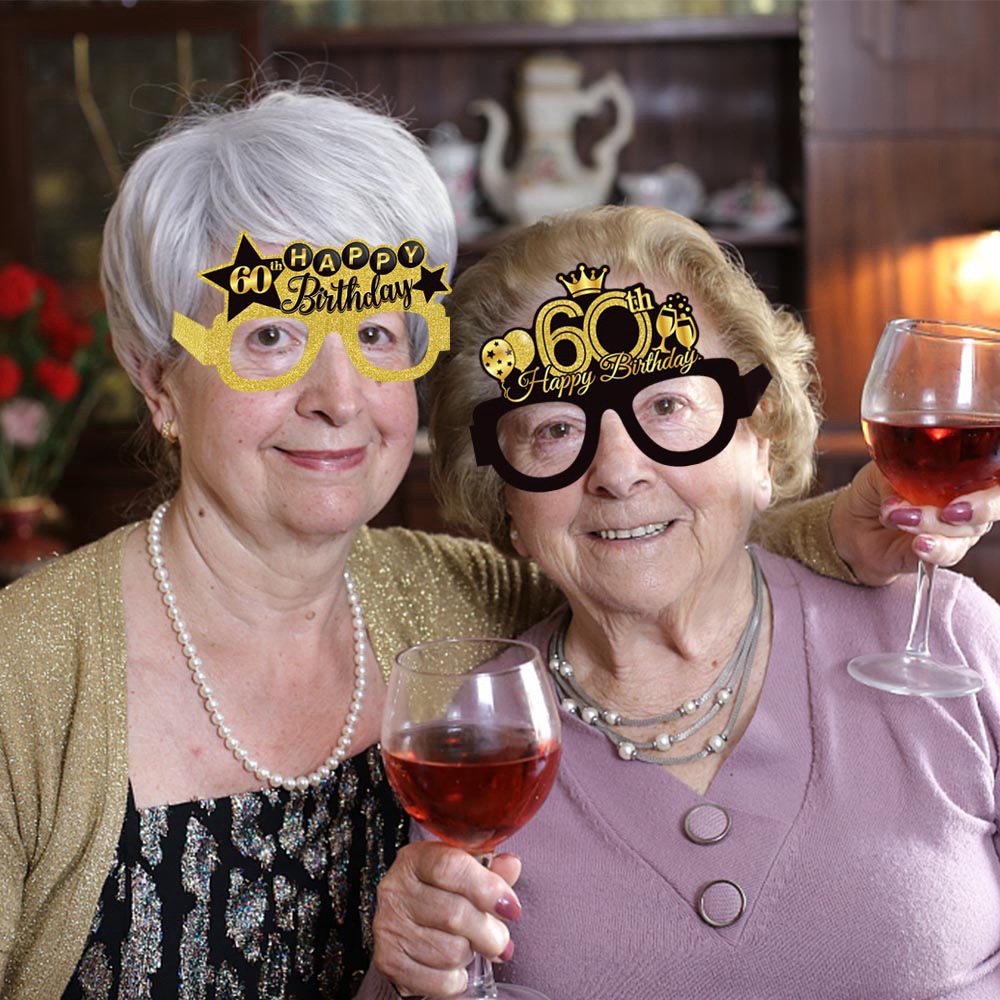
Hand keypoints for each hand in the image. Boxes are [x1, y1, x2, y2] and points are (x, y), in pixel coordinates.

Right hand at [373, 842, 522, 997]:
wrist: (408, 924)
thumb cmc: (443, 895)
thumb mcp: (466, 873)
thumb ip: (491, 871)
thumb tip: (512, 865)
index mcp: (416, 859)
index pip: (451, 867)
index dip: (487, 888)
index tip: (512, 908)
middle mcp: (396, 889)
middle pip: (454, 914)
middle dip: (489, 932)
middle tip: (500, 938)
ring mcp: (389, 926)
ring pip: (450, 951)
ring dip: (471, 955)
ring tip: (469, 946)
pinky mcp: (389, 961)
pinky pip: (440, 980)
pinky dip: (458, 979)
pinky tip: (455, 966)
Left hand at [830, 462, 997, 585]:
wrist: (851, 524)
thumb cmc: (874, 489)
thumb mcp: (881, 471)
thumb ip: (900, 476)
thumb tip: (906, 493)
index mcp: (963, 475)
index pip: (993, 481)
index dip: (991, 491)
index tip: (969, 489)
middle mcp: (968, 503)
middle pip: (991, 509)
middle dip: (977, 510)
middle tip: (948, 511)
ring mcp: (956, 532)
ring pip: (964, 532)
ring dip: (932, 524)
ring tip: (900, 518)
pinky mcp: (938, 554)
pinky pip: (946, 554)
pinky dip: (933, 548)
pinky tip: (918, 543)